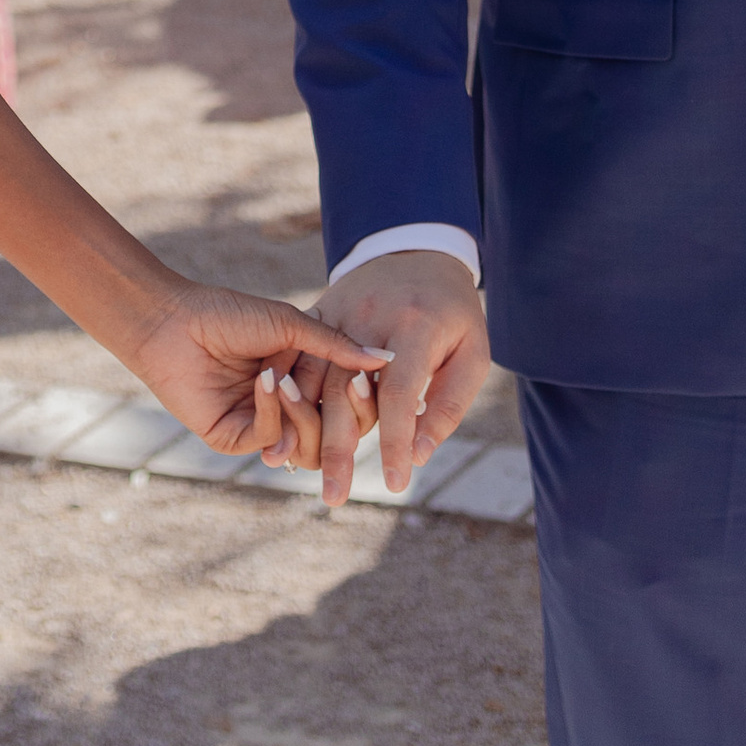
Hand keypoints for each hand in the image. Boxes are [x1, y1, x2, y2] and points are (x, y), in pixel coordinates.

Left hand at [125, 277, 384, 468]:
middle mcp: (287, 406)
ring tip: (289, 377)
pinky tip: (266, 381)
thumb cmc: (230, 315)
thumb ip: (335, 346)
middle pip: (334, 430)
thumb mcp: (289, 324)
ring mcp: (263, 424)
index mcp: (304, 378)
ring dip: (305, 411)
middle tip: (350, 389)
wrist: (175, 321)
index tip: (374, 379)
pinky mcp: (236, 439)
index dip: (363, 395)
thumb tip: (386, 359)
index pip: (347, 402)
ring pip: (306, 443)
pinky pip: (271, 438)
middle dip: (344, 412)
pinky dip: (274, 410)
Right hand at [293, 249, 487, 505]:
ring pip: (311, 372)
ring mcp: (338, 311)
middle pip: (345, 390)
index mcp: (415, 327)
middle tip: (333, 497)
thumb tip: (421, 454)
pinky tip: (274, 422)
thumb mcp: (472, 353)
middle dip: (337, 447)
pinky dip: (282, 389)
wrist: (417, 249)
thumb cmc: (453, 312)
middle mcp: (369, 318)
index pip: (399, 394)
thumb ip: (448, 404)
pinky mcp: (318, 310)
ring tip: (288, 466)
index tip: (397, 484)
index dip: (396, 441)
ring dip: (297, 421)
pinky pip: (294, 351)